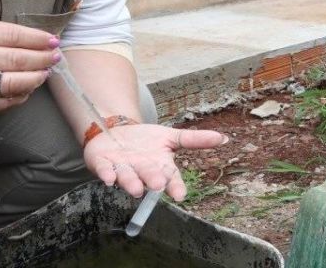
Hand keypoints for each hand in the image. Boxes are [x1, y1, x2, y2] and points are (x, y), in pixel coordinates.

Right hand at [0, 19, 58, 115]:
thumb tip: (33, 39)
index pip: (7, 34)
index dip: (35, 38)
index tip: (52, 40)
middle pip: (12, 59)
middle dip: (40, 58)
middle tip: (55, 57)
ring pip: (8, 83)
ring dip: (33, 78)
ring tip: (45, 72)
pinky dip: (19, 97)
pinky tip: (28, 89)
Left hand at [84, 124, 227, 200]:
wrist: (115, 132)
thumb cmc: (145, 140)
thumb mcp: (171, 136)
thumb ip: (195, 140)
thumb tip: (223, 138)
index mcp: (159, 166)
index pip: (170, 178)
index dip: (174, 186)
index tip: (180, 195)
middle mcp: (141, 171)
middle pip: (148, 177)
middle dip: (152, 181)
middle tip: (158, 185)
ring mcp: (121, 169)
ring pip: (126, 177)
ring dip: (130, 183)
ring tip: (136, 188)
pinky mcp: (102, 164)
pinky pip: (103, 170)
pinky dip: (106, 174)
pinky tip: (109, 178)